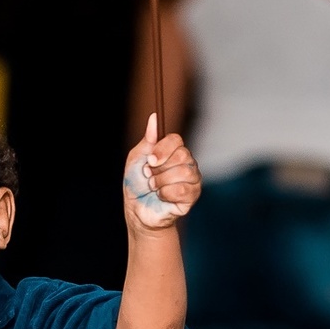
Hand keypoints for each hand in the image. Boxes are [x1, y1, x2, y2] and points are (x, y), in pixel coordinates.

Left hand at [123, 113, 200, 229]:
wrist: (138, 210)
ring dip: (161, 182)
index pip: (176, 139)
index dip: (162, 149)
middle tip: (150, 177)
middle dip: (160, 169)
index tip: (150, 160)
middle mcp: (186, 162)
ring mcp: (192, 179)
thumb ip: (148, 139)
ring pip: (184, 172)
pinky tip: (162, 197)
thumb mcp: (136, 158)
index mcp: (173, 151)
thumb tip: (153, 117)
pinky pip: (183, 189)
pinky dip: (166, 194)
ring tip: (154, 188)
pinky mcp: (193, 195)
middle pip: (182, 154)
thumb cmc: (137, 184)